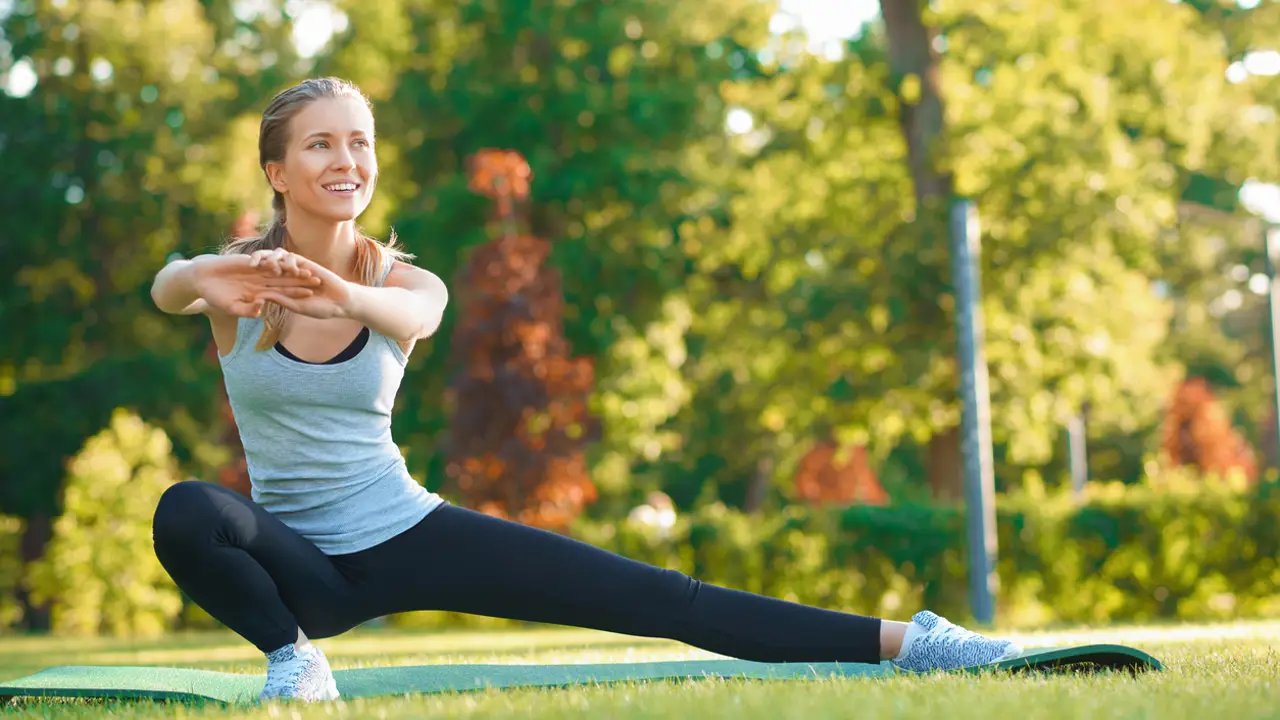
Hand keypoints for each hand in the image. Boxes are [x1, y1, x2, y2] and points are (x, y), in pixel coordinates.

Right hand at [193, 252, 320, 317]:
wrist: (202, 280)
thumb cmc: (215, 297)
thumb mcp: (231, 307)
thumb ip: (247, 310)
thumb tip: (261, 309)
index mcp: (259, 294)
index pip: (282, 295)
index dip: (296, 295)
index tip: (311, 296)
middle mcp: (261, 282)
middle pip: (285, 282)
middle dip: (301, 282)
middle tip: (319, 281)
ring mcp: (255, 271)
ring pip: (278, 271)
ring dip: (292, 271)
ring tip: (307, 271)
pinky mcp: (248, 262)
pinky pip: (264, 262)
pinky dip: (274, 263)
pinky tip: (287, 263)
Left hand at [251, 254, 355, 319]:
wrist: (339, 302)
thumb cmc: (319, 308)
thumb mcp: (295, 306)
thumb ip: (279, 300)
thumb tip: (258, 297)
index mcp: (280, 287)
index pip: (261, 279)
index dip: (251, 277)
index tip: (241, 278)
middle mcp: (285, 276)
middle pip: (266, 264)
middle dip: (257, 260)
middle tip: (250, 264)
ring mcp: (295, 269)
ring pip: (277, 257)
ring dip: (271, 258)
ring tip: (268, 265)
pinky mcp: (305, 264)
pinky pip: (291, 257)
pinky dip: (287, 260)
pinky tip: (289, 268)